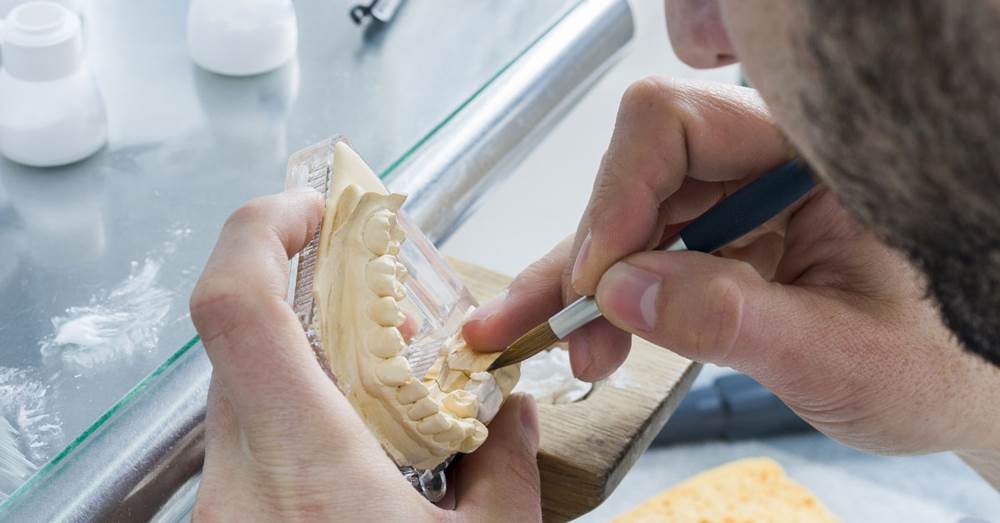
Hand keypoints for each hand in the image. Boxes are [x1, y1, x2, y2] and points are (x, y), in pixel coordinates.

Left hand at [190, 189, 541, 521]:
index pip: (238, 307)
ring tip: (379, 389)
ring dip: (305, 365)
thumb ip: (504, 468)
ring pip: (241, 394)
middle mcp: (239, 483)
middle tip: (385, 318)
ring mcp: (221, 508)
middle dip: (314, 306)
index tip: (309, 210)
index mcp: (305, 467)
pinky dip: (294, 418)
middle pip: (246, 345)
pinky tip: (351, 447)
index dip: (261, 232)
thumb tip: (510, 416)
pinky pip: (243, 444)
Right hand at [463, 78, 999, 458]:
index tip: (598, 279)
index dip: (621, 194)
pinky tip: (581, 337)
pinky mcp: (719, 244)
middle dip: (593, 253)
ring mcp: (737, 204)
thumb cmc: (932, 362)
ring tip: (561, 345)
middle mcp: (764, 166)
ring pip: (628, 217)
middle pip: (639, 171)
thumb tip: (620, 291)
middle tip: (571, 327)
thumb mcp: (842, 357)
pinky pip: (643, 257)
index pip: (679, 124)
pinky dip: (606, 300)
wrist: (951, 389)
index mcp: (810, 157)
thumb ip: (733, 321)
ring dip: (584, 285)